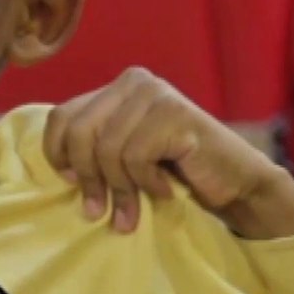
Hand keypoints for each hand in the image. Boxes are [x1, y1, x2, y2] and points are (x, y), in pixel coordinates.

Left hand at [42, 67, 293, 237]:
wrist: (235, 182)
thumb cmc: (175, 172)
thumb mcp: (124, 157)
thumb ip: (94, 150)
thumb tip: (59, 170)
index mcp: (115, 89)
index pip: (61, 116)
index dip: (58, 153)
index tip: (70, 183)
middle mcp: (133, 82)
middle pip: (80, 132)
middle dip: (87, 178)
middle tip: (98, 211)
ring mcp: (156, 94)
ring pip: (107, 148)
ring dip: (118, 189)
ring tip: (131, 212)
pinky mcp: (176, 113)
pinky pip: (136, 156)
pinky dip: (146, 182)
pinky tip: (164, 190)